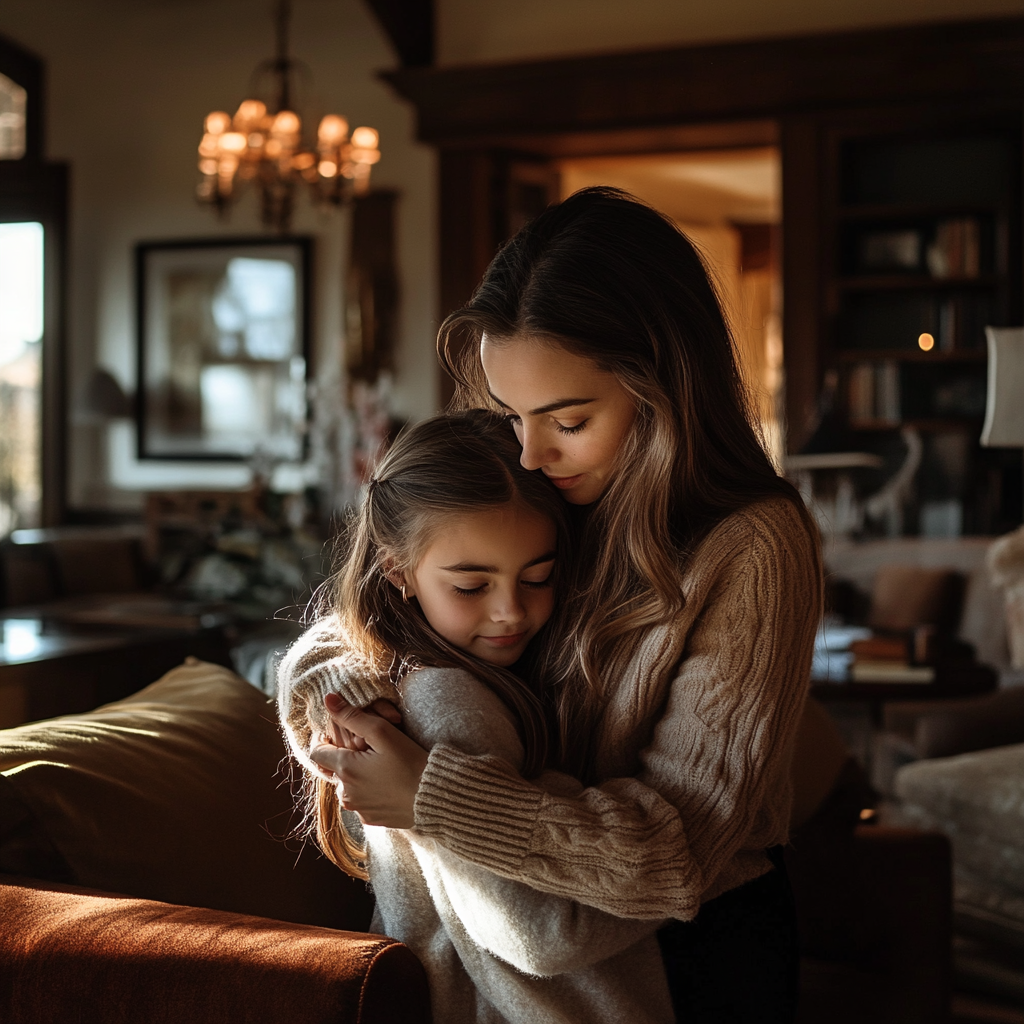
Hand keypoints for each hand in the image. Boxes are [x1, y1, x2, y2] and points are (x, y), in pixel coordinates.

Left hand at [310, 698, 427, 827]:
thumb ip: (353, 716)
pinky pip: (362, 801)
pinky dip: (370, 791)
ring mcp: (358, 809)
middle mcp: (346, 794)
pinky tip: (389, 783)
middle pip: (335, 769)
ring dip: (358, 775)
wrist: (437, 797)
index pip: (317, 752)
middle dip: (348, 757)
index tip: (337, 734)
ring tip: (382, 766)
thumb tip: (328, 700)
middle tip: (371, 748)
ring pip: (348, 785)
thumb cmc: (411, 762)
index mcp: (345, 770)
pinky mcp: (371, 820)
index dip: (324, 739)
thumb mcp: (383, 732)